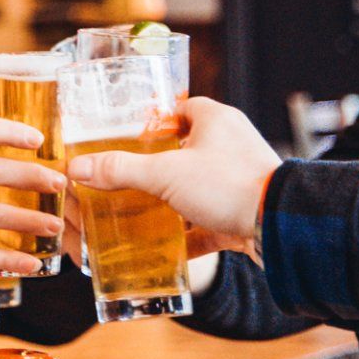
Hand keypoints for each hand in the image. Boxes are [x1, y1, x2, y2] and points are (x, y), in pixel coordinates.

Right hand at [64, 97, 279, 259]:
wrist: (280, 226)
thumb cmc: (229, 184)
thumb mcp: (165, 174)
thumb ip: (121, 169)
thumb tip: (78, 168)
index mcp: (215, 121)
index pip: (182, 109)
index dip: (156, 121)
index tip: (133, 136)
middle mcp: (231, 145)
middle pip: (187, 151)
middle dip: (160, 167)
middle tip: (132, 177)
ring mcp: (241, 180)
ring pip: (199, 188)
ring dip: (174, 202)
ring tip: (143, 212)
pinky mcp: (245, 212)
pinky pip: (212, 221)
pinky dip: (192, 234)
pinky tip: (169, 249)